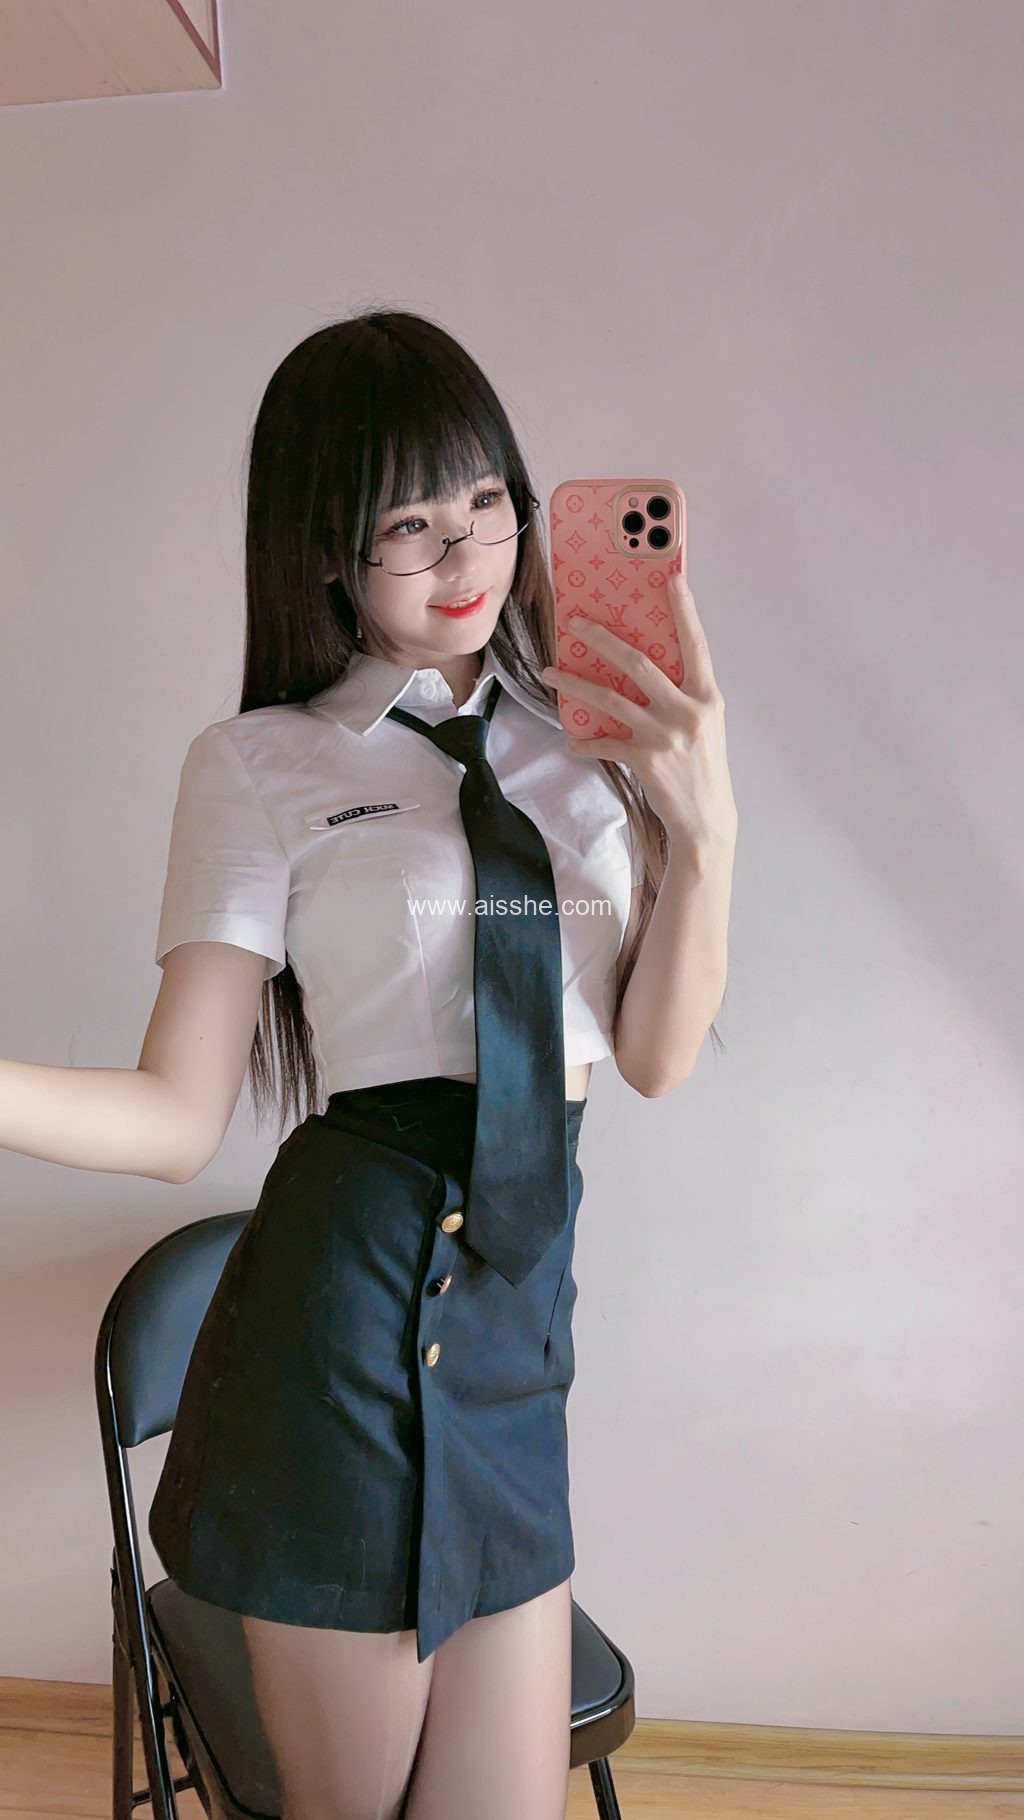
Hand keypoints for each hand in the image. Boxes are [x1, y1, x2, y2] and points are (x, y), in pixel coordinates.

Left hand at [540, 575, 737, 854]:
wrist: (706, 819)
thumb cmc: (703, 766)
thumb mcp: (704, 724)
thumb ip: (683, 694)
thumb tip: (643, 666)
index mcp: (707, 697)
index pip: (696, 644)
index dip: (684, 610)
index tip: (672, 578)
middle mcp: (688, 711)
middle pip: (638, 663)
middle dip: (602, 638)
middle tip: (575, 623)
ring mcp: (666, 735)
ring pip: (610, 698)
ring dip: (575, 683)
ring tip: (550, 672)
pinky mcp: (646, 760)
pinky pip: (605, 742)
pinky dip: (586, 741)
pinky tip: (573, 739)